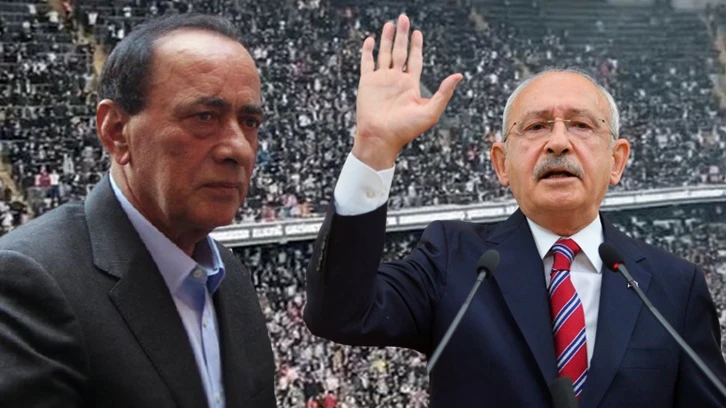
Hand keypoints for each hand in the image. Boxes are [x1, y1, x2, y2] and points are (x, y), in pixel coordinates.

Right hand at [353, 14, 462, 169]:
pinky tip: (370, 40)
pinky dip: (368, 51)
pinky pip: (367, 63)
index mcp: (410, 85)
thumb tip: (459, 75)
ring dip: (386, 39)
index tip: (418, 33)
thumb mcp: (430, 112)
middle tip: (403, 18)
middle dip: (402, 35)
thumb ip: (443, 93)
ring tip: (389, 24)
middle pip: (400, 52)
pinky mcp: (367, 83)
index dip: (417, 46)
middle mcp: (396, 80)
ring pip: (384, 54)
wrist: (381, 138)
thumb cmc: (405, 130)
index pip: (415, 60)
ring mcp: (381, 81)